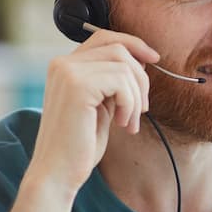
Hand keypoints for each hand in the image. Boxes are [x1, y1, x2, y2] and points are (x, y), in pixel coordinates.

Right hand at [26, 29, 159, 197]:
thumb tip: (141, 60)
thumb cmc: (79, 144)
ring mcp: (67, 72)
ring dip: (136, 96)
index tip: (154, 59)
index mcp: (64, 66)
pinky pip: (122, 81)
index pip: (104, 37)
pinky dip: (130, 103)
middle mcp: (62, 63)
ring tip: (129, 122)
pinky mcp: (77, 86)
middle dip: (140, 78)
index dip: (133, 44)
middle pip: (118, 49)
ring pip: (124, 65)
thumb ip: (112, 81)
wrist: (57, 173)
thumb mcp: (100, 104)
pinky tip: (121, 123)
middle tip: (141, 109)